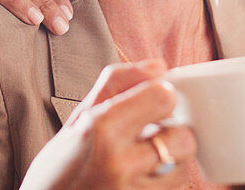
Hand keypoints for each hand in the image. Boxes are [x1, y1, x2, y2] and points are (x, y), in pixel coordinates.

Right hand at [20, 60, 195, 188]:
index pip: (163, 97)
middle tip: (152, 133)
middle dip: (173, 132)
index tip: (152, 102)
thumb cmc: (60, 163)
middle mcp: (118, 161)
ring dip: (172, 160)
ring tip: (146, 158)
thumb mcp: (80, 115)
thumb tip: (159, 66)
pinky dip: (164, 182)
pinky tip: (143, 178)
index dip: (162, 96)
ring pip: (184, 168)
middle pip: (183, 136)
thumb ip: (118, 82)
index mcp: (101, 127)